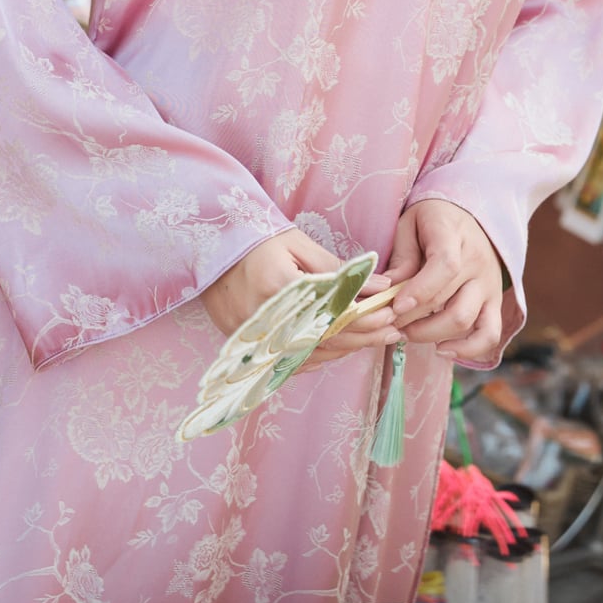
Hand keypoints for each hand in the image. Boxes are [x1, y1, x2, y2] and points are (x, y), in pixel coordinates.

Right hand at [200, 229, 400, 368]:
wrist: (211, 250)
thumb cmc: (258, 240)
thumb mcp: (299, 246)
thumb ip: (340, 270)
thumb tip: (381, 286)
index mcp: (279, 288)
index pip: (332, 312)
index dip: (364, 317)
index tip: (389, 313)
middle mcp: (266, 320)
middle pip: (325, 339)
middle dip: (363, 336)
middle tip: (391, 331)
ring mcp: (255, 339)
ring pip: (311, 355)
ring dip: (346, 349)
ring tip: (374, 339)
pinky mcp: (249, 348)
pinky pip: (291, 362)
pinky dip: (319, 356)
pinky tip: (341, 348)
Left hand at [382, 198, 506, 365]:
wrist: (467, 218)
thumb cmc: (431, 222)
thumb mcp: (408, 225)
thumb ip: (401, 257)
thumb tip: (387, 292)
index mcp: (454, 235)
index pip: (445, 266)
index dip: (419, 291)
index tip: (396, 306)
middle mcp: (478, 262)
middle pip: (449, 301)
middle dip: (413, 319)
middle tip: (389, 321)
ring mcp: (490, 285)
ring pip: (465, 321)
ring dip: (431, 334)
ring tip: (407, 332)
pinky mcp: (495, 303)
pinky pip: (490, 334)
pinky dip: (468, 349)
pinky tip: (442, 349)